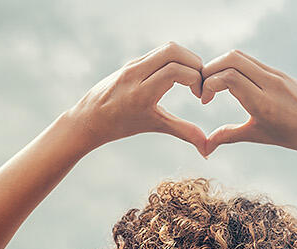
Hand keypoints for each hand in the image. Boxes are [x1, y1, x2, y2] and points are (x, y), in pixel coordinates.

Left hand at [65, 41, 208, 156]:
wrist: (88, 118)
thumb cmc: (120, 125)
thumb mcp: (153, 126)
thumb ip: (182, 132)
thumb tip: (207, 150)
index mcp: (141, 92)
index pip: (175, 71)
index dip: (195, 79)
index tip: (200, 96)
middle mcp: (136, 73)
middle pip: (173, 51)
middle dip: (194, 63)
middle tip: (200, 82)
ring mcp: (133, 64)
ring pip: (167, 48)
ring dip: (186, 59)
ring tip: (192, 79)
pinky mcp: (132, 62)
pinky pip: (158, 53)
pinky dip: (174, 59)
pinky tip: (179, 75)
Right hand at [197, 49, 296, 160]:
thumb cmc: (294, 136)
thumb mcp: (258, 135)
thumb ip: (229, 136)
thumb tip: (204, 147)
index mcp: (263, 102)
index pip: (229, 77)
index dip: (209, 84)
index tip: (204, 101)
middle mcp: (270, 83)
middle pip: (232, 58)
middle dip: (210, 70)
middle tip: (204, 88)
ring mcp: (276, 74)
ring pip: (241, 56)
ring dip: (221, 65)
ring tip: (215, 85)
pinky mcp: (279, 72)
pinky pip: (252, 62)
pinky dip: (235, 67)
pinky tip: (232, 84)